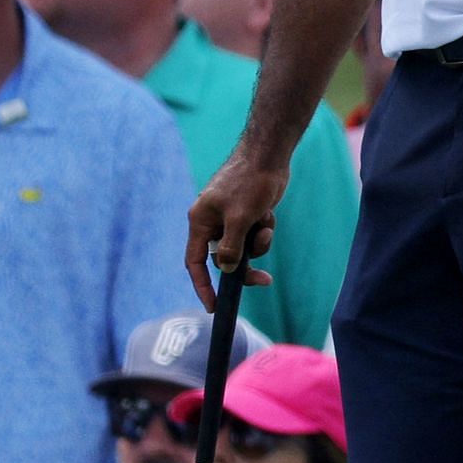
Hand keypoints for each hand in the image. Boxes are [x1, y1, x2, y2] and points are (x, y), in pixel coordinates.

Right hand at [182, 153, 287, 308]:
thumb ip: (231, 247)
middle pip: (223, 258)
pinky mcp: (248, 215)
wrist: (268, 157)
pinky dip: (264, 229)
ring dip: (258, 242)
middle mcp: (212, 223)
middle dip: (244, 266)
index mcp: (200, 222)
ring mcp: (230, 219)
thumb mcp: (239, 219)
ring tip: (265, 223)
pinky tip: (268, 212)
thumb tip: (224, 269)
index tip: (213, 305)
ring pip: (244, 248)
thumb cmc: (249, 183)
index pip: (194, 262)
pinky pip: (255, 235)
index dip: (202, 285)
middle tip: (263, 280)